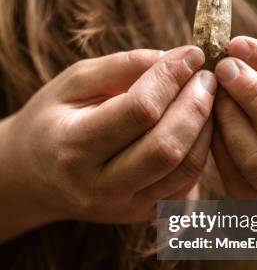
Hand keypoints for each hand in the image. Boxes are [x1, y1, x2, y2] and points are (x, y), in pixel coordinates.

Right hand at [3, 45, 216, 229]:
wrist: (36, 177)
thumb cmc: (56, 120)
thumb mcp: (74, 82)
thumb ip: (123, 67)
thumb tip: (178, 57)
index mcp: (74, 147)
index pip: (139, 111)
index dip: (171, 78)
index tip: (191, 54)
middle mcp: (100, 186)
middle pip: (167, 147)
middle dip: (196, 105)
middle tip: (207, 76)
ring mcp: (126, 207)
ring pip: (185, 169)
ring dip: (206, 128)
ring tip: (207, 96)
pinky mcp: (145, 215)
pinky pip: (188, 184)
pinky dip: (201, 151)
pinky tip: (198, 124)